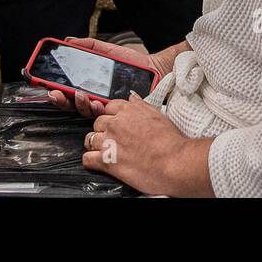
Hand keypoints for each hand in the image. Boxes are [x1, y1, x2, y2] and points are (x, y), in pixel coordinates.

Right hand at [45, 37, 152, 117]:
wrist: (153, 68)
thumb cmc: (131, 62)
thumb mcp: (107, 50)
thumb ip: (89, 45)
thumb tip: (68, 40)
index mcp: (90, 84)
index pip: (68, 89)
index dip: (55, 88)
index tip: (44, 83)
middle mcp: (95, 96)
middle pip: (71, 103)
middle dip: (60, 99)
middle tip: (53, 93)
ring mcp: (105, 104)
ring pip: (84, 110)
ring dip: (78, 103)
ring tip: (77, 94)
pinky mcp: (116, 109)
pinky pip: (102, 112)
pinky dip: (96, 107)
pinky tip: (95, 101)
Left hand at [83, 95, 206, 195]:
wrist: (174, 162)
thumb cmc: (171, 141)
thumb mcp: (158, 115)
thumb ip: (141, 106)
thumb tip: (132, 98)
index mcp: (129, 111)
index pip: (108, 107)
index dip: (111, 116)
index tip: (115, 124)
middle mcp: (116, 123)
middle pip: (97, 123)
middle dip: (103, 131)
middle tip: (113, 140)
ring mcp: (109, 141)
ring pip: (89, 140)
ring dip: (96, 146)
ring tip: (107, 152)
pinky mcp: (106, 160)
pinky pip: (87, 159)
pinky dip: (91, 162)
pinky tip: (100, 163)